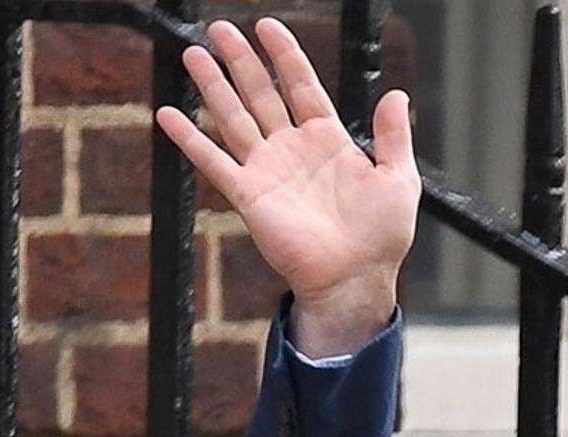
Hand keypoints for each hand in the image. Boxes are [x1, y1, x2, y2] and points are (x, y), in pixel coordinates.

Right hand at [153, 19, 420, 356]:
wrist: (357, 278)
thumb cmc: (381, 236)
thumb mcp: (399, 179)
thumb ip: (393, 137)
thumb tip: (395, 95)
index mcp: (329, 140)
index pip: (302, 87)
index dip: (286, 56)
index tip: (268, 27)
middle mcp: (293, 149)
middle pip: (262, 93)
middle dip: (241, 60)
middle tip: (220, 28)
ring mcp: (268, 169)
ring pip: (235, 117)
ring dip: (213, 86)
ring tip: (194, 53)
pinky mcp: (249, 194)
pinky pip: (214, 161)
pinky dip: (190, 139)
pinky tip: (168, 116)